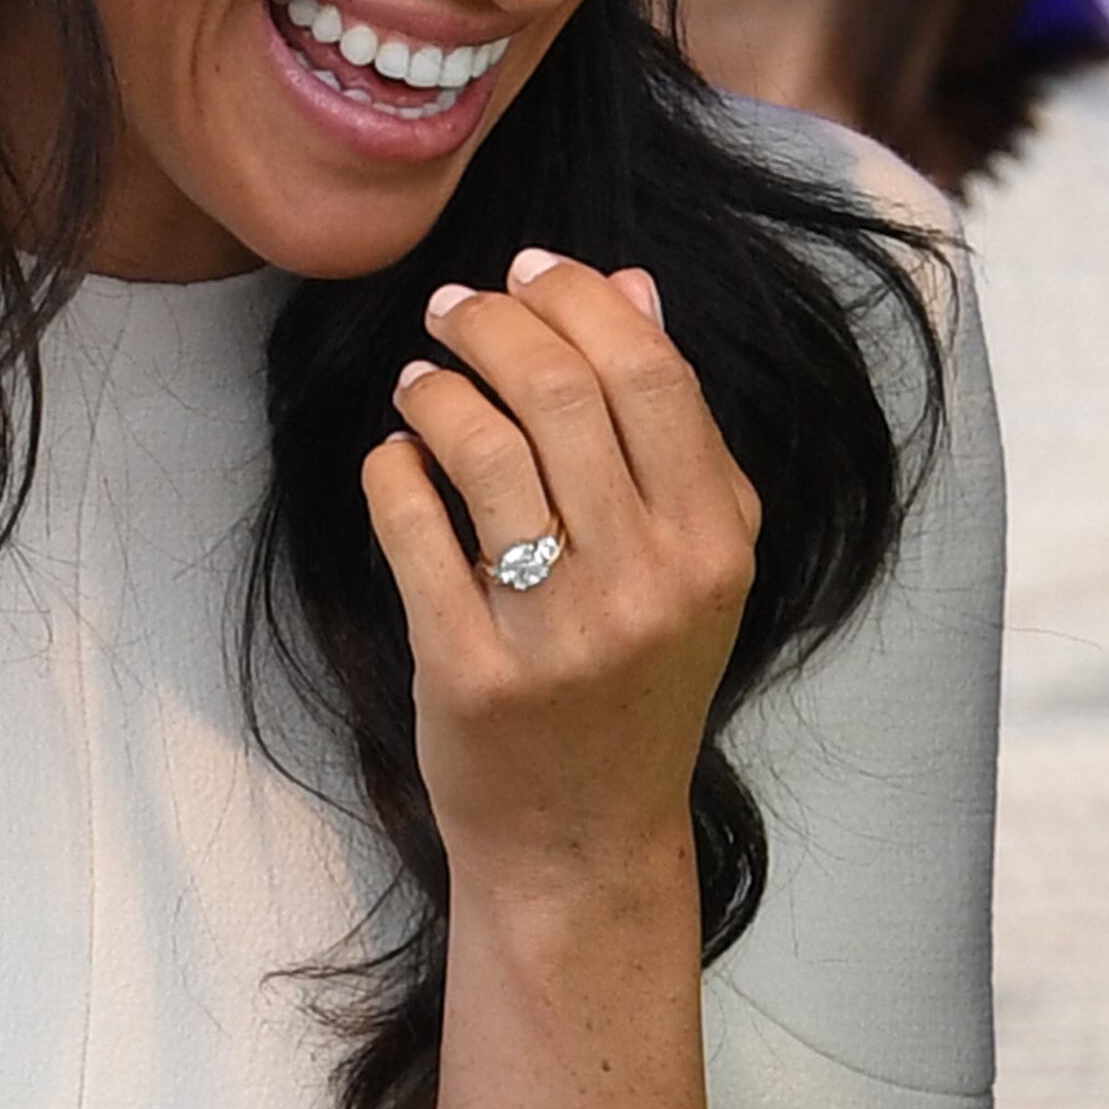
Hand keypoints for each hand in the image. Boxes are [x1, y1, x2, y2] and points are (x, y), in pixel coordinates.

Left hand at [366, 249, 761, 908]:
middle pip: (564, 395)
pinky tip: (397, 458)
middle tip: (454, 307)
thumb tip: (630, 286)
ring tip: (422, 381)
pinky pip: (415, 529)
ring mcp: (560, 632)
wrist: (583, 840)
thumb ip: (671, 428)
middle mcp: (649, 583)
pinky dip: (395, 470)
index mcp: (714, 544)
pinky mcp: (472, 672)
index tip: (531, 268)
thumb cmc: (636, 681)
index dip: (581, 300)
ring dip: (439, 389)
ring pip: (484, 451)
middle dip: (495, 324)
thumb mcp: (690, 560)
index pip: (651, 374)